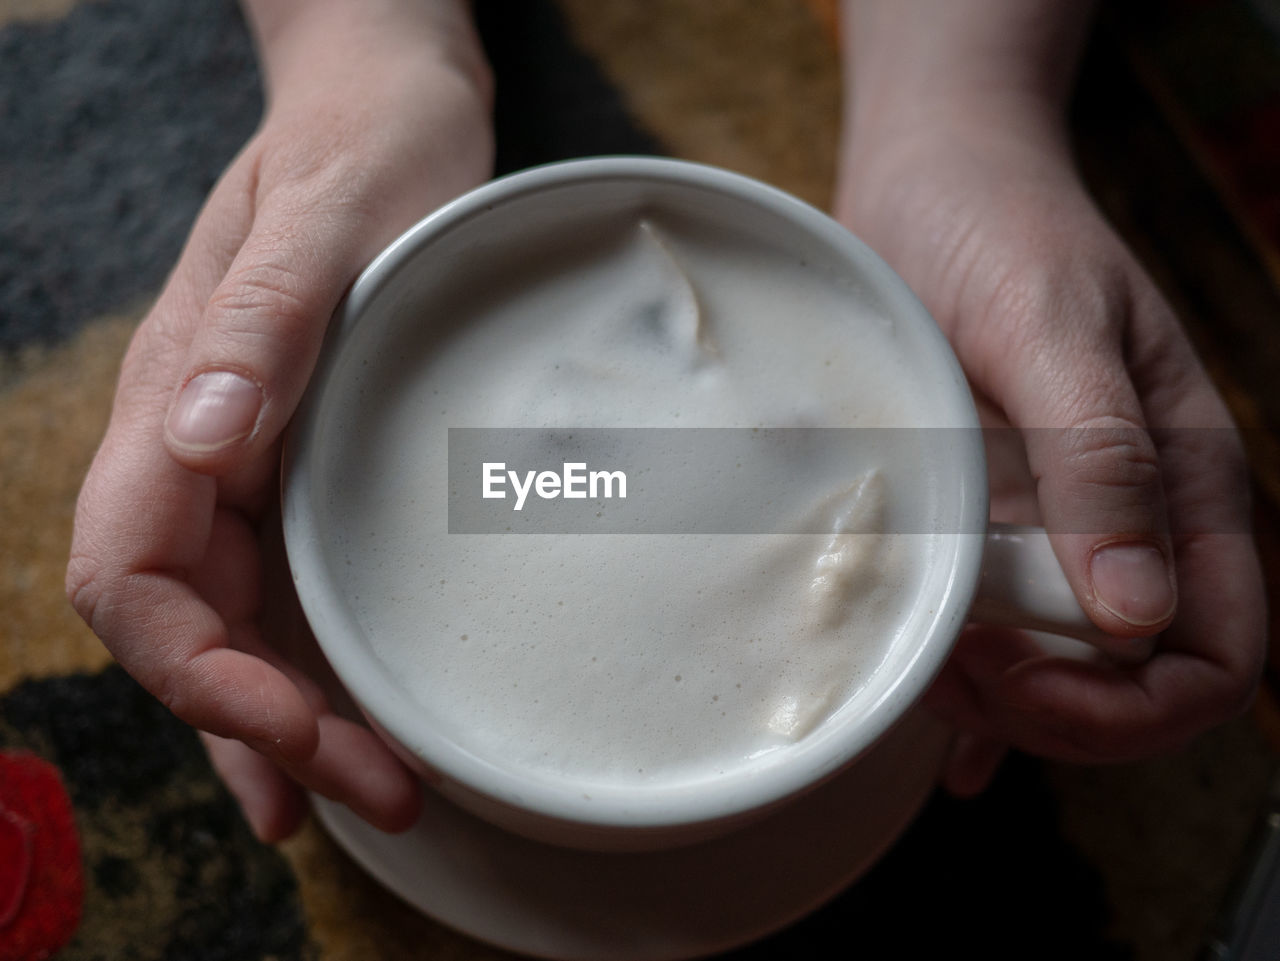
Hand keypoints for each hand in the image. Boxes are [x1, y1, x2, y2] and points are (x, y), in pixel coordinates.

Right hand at [66, 0, 493, 839]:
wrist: (393, 103)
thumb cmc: (365, 148)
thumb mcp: (325, 223)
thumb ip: (258, 329)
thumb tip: (193, 442)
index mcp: (175, 402)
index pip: (131, 576)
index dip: (195, 673)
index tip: (291, 729)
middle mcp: (198, 448)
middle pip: (190, 626)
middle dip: (266, 725)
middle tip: (373, 793)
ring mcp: (251, 462)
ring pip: (236, 622)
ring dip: (287, 718)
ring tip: (363, 794)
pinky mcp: (308, 462)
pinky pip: (289, 584)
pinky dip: (312, 661)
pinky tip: (349, 715)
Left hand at [835, 87, 1264, 794]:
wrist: (932, 177)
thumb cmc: (999, 228)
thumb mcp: (1053, 327)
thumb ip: (1103, 457)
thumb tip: (1134, 613)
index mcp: (1183, 486)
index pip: (1217, 658)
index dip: (1129, 704)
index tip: (1018, 671)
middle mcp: (1127, 524)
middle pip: (1134, 687)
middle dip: (1052, 713)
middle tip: (945, 668)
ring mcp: (1057, 528)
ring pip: (1060, 673)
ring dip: (998, 704)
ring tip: (914, 665)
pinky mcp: (989, 521)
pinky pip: (1003, 636)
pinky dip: (980, 697)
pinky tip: (943, 733)